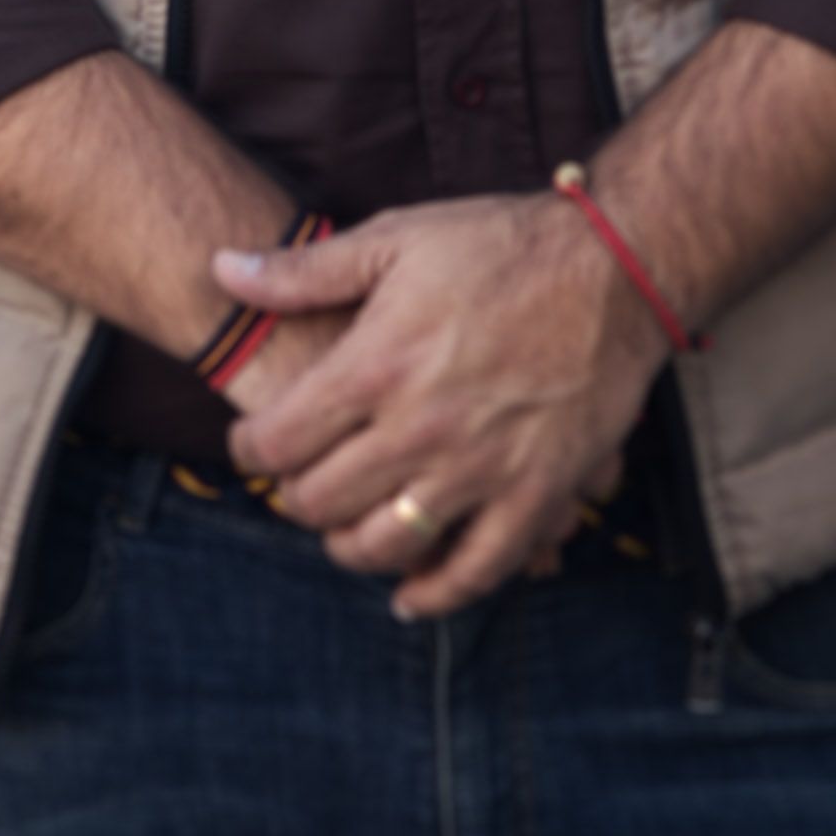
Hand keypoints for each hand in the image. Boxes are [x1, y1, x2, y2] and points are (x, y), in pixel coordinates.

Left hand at [216, 195, 663, 618]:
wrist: (614, 270)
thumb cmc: (499, 246)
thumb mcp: (394, 238)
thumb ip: (303, 270)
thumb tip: (222, 268)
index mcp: (378, 365)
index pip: (280, 441)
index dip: (250, 451)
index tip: (253, 445)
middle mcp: (421, 428)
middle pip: (322, 502)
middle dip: (295, 499)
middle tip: (299, 484)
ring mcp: (480, 469)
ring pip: (386, 545)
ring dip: (350, 548)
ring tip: (345, 530)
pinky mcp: (537, 495)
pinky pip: (477, 571)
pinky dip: (436, 595)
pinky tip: (408, 596)